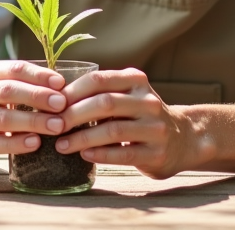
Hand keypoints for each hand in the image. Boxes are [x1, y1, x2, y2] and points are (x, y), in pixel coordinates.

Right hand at [0, 60, 68, 167]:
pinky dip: (17, 143)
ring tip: (56, 126)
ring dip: (32, 122)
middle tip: (62, 105)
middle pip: (8, 91)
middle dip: (38, 97)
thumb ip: (29, 86)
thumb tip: (63, 88)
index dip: (39, 75)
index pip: (14, 68)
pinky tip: (35, 143)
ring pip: (2, 118)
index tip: (61, 84)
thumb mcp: (7, 92)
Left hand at [53, 68, 202, 178]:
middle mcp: (148, 101)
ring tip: (61, 145)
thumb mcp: (126, 95)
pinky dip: (100, 154)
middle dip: (73, 115)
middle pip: (104, 103)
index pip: (98, 80)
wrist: (183, 138)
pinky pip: (124, 154)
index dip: (71, 91)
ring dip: (82, 138)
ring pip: (113, 130)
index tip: (51, 104)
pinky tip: (84, 155)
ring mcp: (155, 127)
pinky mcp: (157, 152)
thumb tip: (53, 98)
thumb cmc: (140, 116)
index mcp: (135, 80)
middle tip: (52, 126)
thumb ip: (99, 93)